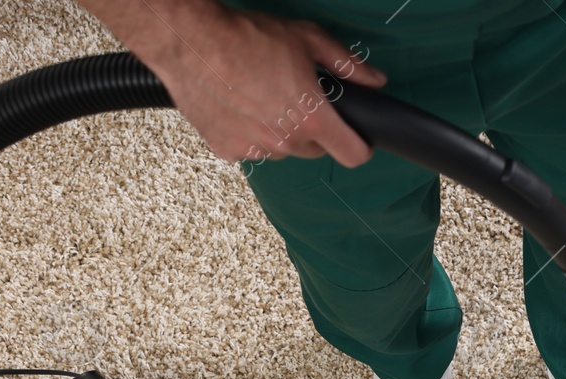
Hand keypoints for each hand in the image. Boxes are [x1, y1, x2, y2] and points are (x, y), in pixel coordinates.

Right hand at [107, 3, 386, 165]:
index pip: (352, 155)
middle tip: (296, 98)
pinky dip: (250, 133)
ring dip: (280, 132)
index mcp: (312, 118)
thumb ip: (347, 65)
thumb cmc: (246, 36)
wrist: (190, 39)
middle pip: (316, 150)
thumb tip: (375, 80)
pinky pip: (250, 149)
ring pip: (283, 149)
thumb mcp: (308, 39)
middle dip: (314, 129)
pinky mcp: (227, 149)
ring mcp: (254, 148)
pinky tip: (240, 105)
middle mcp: (285, 141)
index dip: (359, 147)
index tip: (356, 138)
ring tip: (264, 97)